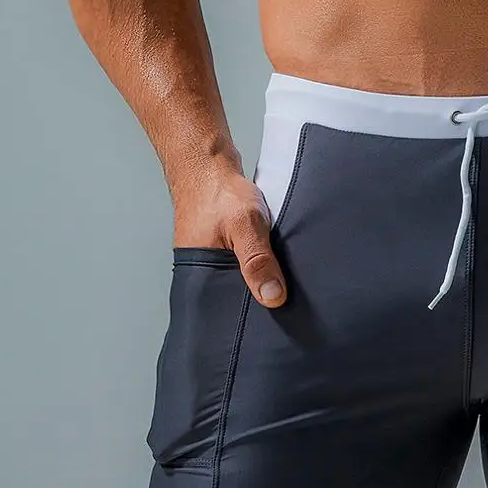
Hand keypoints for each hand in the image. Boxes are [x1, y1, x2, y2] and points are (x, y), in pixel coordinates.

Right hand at [172, 168, 287, 307]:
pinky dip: (263, 266)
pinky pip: (250, 267)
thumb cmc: (219, 192)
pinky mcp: (230, 251)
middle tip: (286, 303)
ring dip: (264, 282)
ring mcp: (219, 263)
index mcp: (201, 277)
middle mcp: (207, 274)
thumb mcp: (245, 226)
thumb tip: (273, 297)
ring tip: (282, 284)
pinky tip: (276, 264)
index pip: (226, 313)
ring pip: (247, 283)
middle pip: (240, 301)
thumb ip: (257, 261)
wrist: (208, 164)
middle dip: (261, 303)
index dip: (251, 318)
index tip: (276, 323)